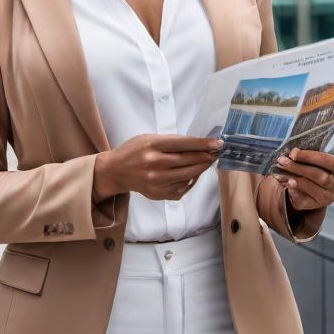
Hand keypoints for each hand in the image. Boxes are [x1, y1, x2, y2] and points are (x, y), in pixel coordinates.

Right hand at [93, 134, 222, 202]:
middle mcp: (155, 164)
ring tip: (206, 161)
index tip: (218, 143)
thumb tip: (197, 144)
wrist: (116, 172)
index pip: (184, 144)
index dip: (203, 144)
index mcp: (153, 145)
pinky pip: (182, 187)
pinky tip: (191, 173)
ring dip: (201, 168)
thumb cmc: (134, 151)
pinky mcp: (159, 194)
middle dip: (206, 156)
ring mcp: (157, 181)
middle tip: (216, 152)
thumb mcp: (149, 138)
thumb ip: (171, 142)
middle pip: (189, 160)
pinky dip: (190, 180)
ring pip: (189, 175)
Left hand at [272, 149, 333, 211]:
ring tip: (282, 171)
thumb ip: (306, 156)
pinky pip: (303, 199)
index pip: (330, 162)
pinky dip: (293, 190)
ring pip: (312, 188)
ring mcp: (328, 198)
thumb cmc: (312, 166)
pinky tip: (286, 183)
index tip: (294, 152)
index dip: (311, 157)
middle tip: (283, 160)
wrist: (309, 185)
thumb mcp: (313, 159)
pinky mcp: (315, 206)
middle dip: (299, 167)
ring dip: (295, 178)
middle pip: (320, 177)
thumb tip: (292, 153)